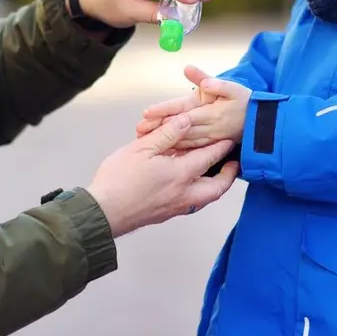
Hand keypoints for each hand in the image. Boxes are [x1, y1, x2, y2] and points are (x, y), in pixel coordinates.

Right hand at [87, 113, 238, 237]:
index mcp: (180, 175)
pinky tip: (191, 185)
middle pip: (217, 187)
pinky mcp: (166, 214)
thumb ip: (166, 134)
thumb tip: (186, 120)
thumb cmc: (119, 179)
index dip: (220, 146)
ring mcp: (176, 207)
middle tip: (233, 164)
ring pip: (205, 198)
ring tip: (215, 173)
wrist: (103, 213)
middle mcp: (184, 194)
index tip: (230, 138)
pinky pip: (192, 203)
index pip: (208, 158)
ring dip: (214, 186)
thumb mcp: (141, 149)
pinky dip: (199, 193)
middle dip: (228, 175)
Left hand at [136, 66, 250, 150]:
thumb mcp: (233, 87)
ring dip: (164, 142)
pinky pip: (191, 150)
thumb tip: (192, 71)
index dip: (164, 112)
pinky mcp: (210, 146)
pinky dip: (177, 151)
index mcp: (210, 113)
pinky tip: (164, 152)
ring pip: (183, 142)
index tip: (146, 113)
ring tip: (145, 140)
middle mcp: (208, 128)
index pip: (183, 113)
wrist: (262, 124)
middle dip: (158, 130)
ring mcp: (209, 139)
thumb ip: (214, 82)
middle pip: (178, 130)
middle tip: (139, 130)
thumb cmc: (246, 102)